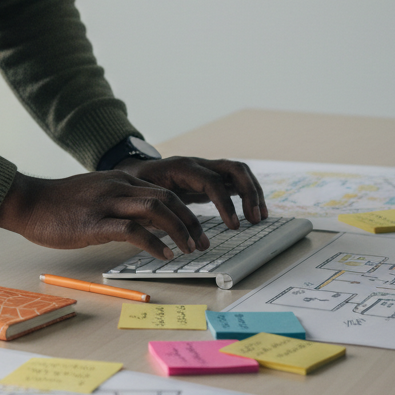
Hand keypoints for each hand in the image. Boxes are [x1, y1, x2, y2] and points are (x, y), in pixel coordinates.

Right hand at [0, 170, 209, 260]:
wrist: (30, 202)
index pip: (165, 192)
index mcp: (121, 180)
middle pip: (168, 198)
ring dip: (179, 231)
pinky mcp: (95, 223)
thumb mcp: (97, 195)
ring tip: (188, 250)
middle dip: (191, 221)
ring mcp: (107, 204)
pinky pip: (133, 231)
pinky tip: (163, 256)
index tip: (197, 232)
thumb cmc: (60, 203)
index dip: (187, 212)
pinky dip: (154, 244)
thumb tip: (149, 222)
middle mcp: (118, 187)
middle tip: (202, 243)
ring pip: (156, 210)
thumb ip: (122, 203)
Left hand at [114, 156, 266, 228]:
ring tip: (260, 217)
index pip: (212, 182)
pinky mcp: (211, 177)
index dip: (225, 204)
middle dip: (249, 193)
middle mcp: (199, 164)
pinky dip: (247, 195)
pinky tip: (252, 213)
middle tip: (255, 219)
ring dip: (253, 193)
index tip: (233, 226)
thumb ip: (159, 208)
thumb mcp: (144, 195)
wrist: (134, 170)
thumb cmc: (138, 184)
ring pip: (239, 172)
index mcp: (182, 167)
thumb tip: (172, 230)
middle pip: (234, 169)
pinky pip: (235, 181)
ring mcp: (207, 168)